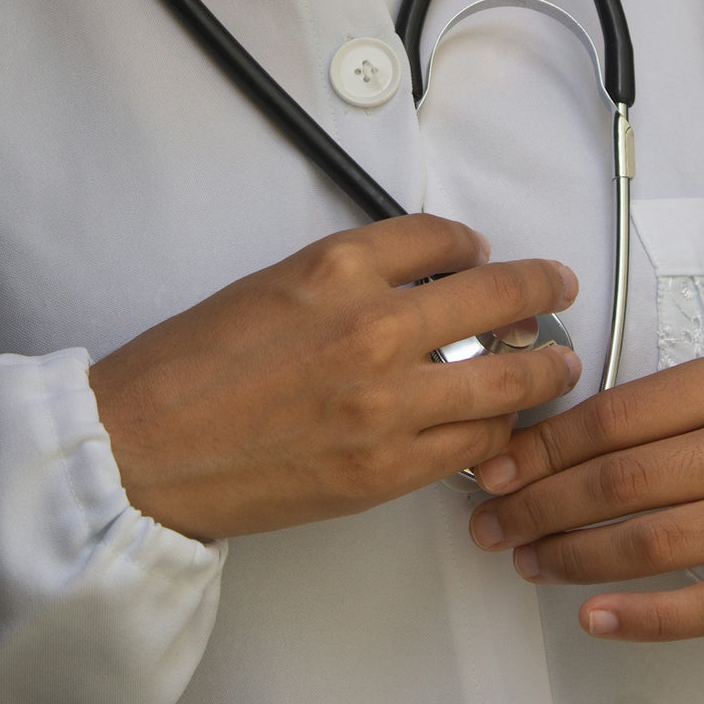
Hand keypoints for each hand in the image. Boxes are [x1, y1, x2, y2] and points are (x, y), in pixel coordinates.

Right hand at [89, 214, 579, 540]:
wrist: (144, 450)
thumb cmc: (189, 368)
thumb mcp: (272, 284)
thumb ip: (348, 278)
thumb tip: (415, 282)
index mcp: (336, 265)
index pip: (440, 236)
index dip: (471, 244)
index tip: (482, 254)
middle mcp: (373, 324)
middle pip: (495, 294)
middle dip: (540, 289)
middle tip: (558, 288)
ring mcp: (387, 400)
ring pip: (506, 376)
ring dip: (544, 367)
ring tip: (559, 366)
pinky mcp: (387, 467)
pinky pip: (475, 443)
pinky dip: (500, 431)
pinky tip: (506, 425)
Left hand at [468, 355, 703, 640]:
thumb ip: (636, 419)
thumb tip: (522, 452)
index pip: (615, 416)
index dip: (543, 448)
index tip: (492, 471)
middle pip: (625, 480)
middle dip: (543, 505)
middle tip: (494, 525)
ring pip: (654, 542)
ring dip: (575, 557)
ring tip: (528, 562)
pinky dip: (641, 617)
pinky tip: (592, 616)